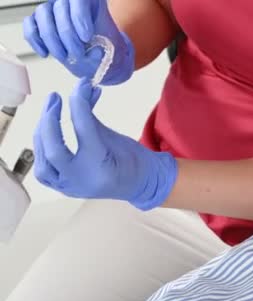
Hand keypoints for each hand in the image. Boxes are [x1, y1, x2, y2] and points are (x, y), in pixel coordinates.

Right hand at [23, 0, 134, 84]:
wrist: (98, 57)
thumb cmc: (105, 50)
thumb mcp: (110, 50)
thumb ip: (102, 50)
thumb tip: (94, 52)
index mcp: (92, 1)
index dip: (80, 17)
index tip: (86, 38)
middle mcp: (71, 1)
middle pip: (60, 7)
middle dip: (67, 34)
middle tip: (77, 54)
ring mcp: (53, 8)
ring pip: (43, 13)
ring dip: (51, 38)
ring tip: (63, 56)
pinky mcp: (40, 20)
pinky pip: (30, 24)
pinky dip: (35, 39)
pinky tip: (45, 53)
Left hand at [33, 79, 177, 209]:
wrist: (140, 184)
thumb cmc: (132, 160)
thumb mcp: (116, 137)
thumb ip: (91, 117)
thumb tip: (83, 87)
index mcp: (103, 168)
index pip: (84, 131)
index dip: (79, 106)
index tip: (79, 86)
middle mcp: (83, 182)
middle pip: (55, 151)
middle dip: (49, 121)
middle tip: (55, 97)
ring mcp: (71, 189)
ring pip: (43, 165)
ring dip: (41, 135)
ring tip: (48, 113)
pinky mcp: (63, 189)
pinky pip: (43, 173)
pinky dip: (41, 151)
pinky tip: (45, 133)